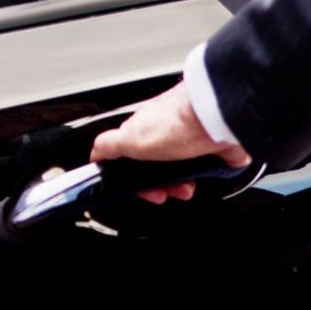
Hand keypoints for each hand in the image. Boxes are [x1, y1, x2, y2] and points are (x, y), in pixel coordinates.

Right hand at [90, 83, 250, 203]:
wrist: (216, 118)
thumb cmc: (176, 120)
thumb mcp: (130, 136)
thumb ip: (109, 145)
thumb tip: (94, 152)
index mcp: (145, 128)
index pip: (133, 159)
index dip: (135, 180)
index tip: (140, 189)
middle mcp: (168, 131)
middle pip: (159, 169)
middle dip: (162, 186)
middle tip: (166, 191)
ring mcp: (191, 139)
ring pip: (182, 172)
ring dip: (182, 184)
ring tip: (186, 187)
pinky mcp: (213, 146)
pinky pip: (206, 168)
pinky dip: (203, 176)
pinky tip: (201, 177)